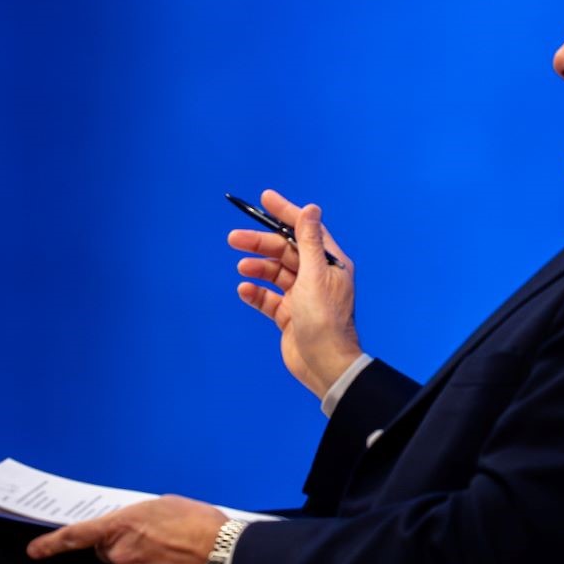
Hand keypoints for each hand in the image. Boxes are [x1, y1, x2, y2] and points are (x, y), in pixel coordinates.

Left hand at [26, 496, 228, 563]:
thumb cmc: (203, 526)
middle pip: (111, 554)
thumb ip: (138, 519)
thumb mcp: (166, 507)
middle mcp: (123, 554)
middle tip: (159, 543)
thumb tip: (131, 532)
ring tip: (177, 559)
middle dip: (127, 549)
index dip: (52, 544)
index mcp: (124, 525)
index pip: (78, 536)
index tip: (35, 552)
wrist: (229, 558)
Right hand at [229, 189, 362, 396]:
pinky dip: (256, 293)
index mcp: (329, 263)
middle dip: (260, 243)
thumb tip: (310, 208)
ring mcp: (302, 297)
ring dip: (257, 267)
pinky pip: (269, 298)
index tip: (264, 198)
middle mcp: (316, 277)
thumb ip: (308, 241)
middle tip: (234, 238)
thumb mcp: (314, 274)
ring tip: (241, 267)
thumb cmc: (324, 319)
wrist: (324, 364)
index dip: (285, 213)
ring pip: (274, 273)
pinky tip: (244, 290)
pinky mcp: (289, 316)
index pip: (304, 230)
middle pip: (285, 251)